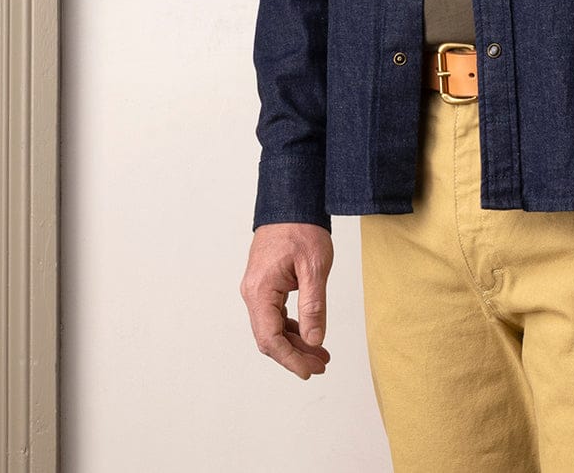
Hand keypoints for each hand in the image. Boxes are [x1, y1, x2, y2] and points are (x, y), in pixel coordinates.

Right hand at [240, 222, 333, 378]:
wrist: (291, 202)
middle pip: (269, 337)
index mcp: (261, 290)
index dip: (290, 359)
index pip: (270, 338)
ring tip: (321, 355)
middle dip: (295, 355)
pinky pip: (275, 315)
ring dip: (295, 343)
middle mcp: (253, 293)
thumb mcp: (314, 267)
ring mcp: (257, 289)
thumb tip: (314, 340)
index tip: (309, 371)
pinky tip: (311, 334)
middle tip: (321, 365)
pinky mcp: (265, 284)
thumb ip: (313, 306)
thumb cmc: (302, 229)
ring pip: (273, 328)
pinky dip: (292, 328)